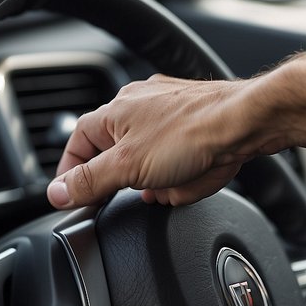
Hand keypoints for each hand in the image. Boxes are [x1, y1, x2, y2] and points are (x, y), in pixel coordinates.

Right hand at [45, 73, 276, 208]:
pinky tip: (195, 176)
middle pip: (117, 158)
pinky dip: (184, 175)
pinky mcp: (194, 125)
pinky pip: (177, 162)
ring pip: (150, 164)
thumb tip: (57, 193)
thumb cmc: (193, 132)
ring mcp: (168, 114)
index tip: (74, 198)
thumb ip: (89, 181)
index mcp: (114, 111)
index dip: (72, 175)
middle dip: (132, 181)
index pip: (77, 146)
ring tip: (177, 180)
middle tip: (143, 188)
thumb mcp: (128, 166)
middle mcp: (138, 107)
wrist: (248, 122)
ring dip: (161, 181)